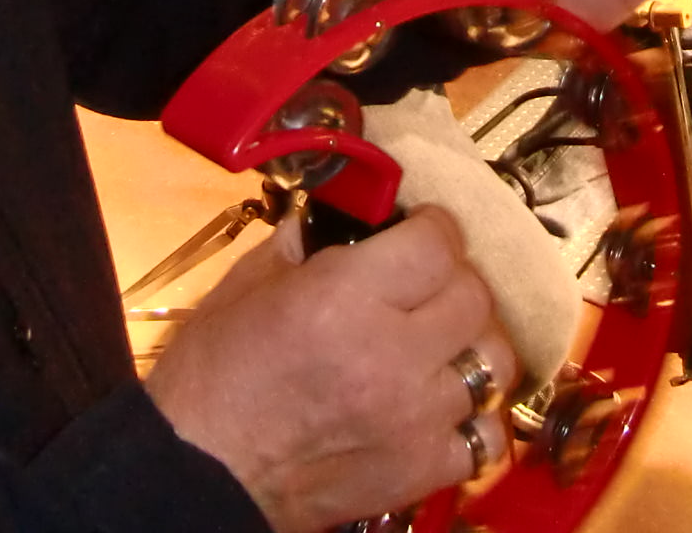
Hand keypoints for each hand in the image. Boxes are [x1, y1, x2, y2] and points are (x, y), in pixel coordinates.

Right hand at [146, 206, 518, 532]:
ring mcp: (413, 419)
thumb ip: (304, 243)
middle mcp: (391, 356)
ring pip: (493, 362)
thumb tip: (342, 215)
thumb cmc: (211, 381)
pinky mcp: (419, 471)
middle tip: (426, 285)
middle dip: (453, 280)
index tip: (421, 231)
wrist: (198, 475)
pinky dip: (471, 418)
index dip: (433, 228)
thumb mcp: (246, 288)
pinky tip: (440, 407)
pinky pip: (483, 436)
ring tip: (441, 345)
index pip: (439, 242)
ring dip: (471, 345)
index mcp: (345, 299)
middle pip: (475, 296)